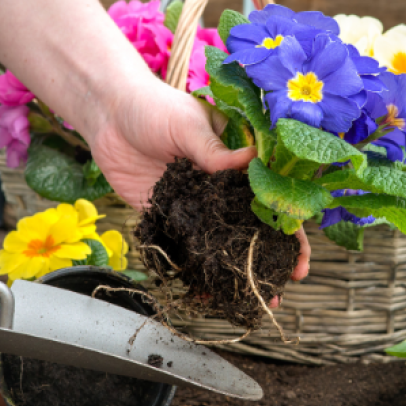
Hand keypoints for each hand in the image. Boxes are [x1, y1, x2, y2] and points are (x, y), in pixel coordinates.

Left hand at [89, 79, 311, 284]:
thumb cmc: (153, 107)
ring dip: (238, 268)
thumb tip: (252, 160)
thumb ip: (213, 150)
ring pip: (223, 240)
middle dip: (272, 254)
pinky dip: (196, 269)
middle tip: (286, 282)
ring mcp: (197, 202)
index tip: (300, 250)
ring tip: (252, 298)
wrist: (106, 115)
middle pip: (254, 223)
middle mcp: (222, 184)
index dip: (289, 221)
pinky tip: (207, 292)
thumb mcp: (187, 124)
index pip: (271, 192)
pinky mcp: (168, 215)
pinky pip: (186, 246)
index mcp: (237, 157)